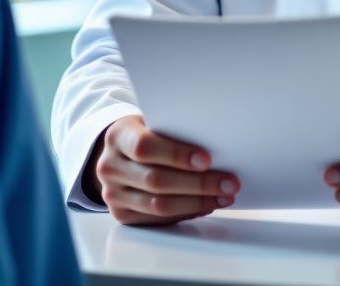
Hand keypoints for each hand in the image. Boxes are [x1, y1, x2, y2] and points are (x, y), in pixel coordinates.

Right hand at [85, 115, 240, 225]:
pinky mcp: (122, 214)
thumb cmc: (144, 132)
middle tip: (229, 182)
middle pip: (156, 181)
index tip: (207, 159)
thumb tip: (216, 145)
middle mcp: (110, 167)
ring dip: (197, 202)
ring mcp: (113, 194)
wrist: (118, 151)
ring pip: (159, 205)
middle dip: (198, 184)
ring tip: (224, 195)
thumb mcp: (151, 121)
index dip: (176, 154)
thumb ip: (172, 130)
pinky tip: (206, 204)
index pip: (145, 147)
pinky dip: (187, 212)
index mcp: (117, 136)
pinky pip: (158, 219)